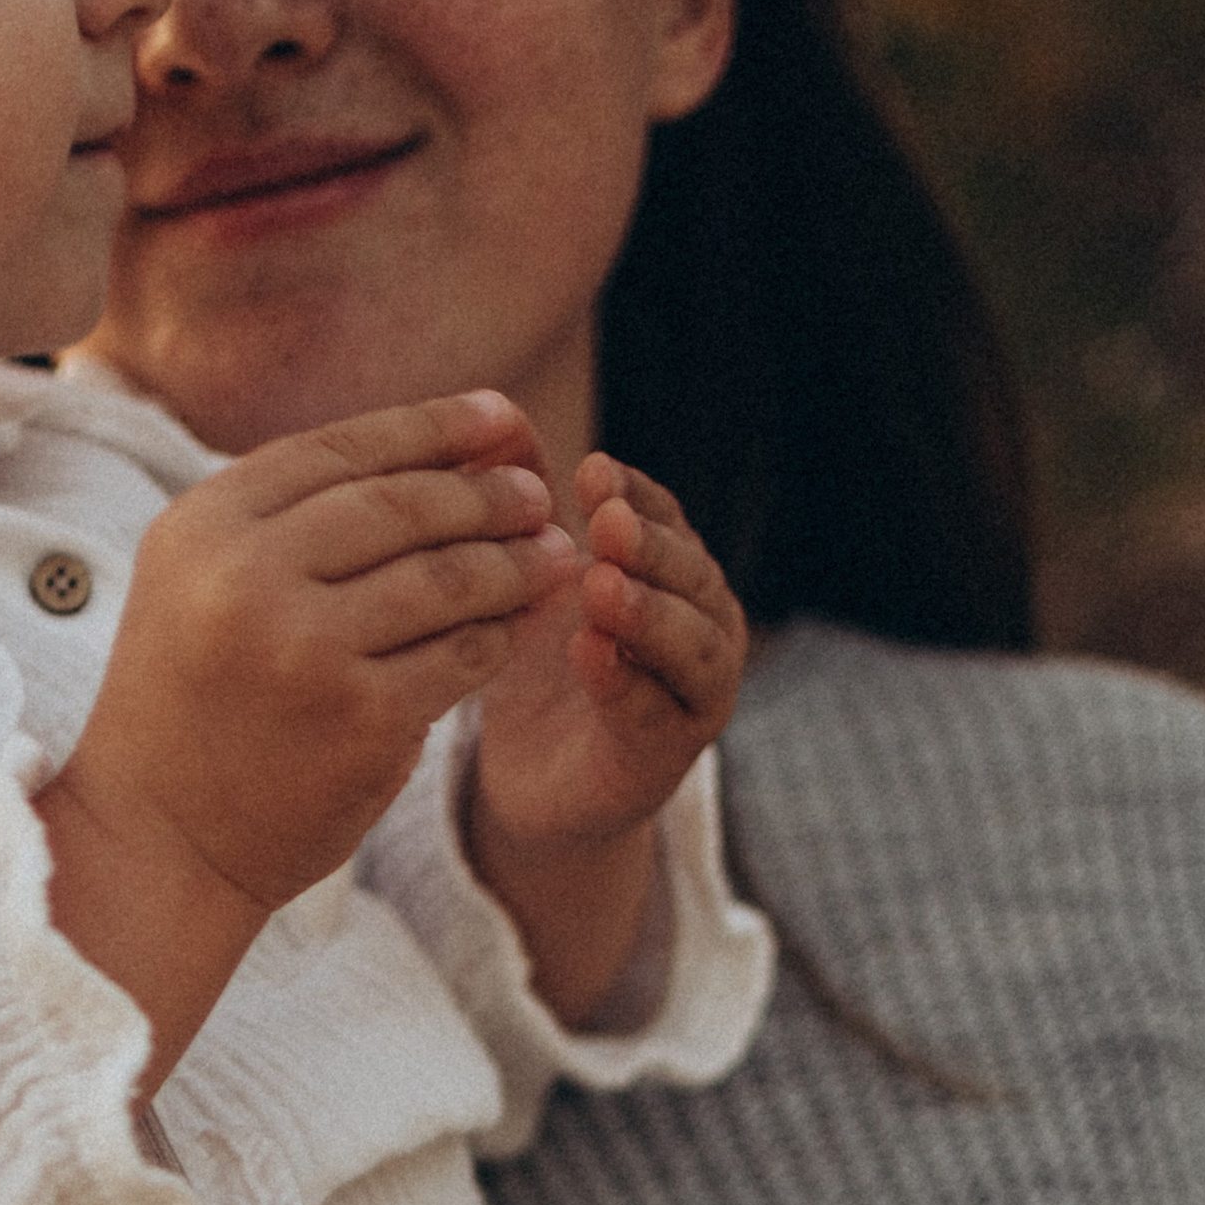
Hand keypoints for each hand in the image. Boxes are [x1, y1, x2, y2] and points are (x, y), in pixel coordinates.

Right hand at [37, 391, 569, 1090]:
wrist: (157, 842)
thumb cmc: (190, 707)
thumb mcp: (198, 584)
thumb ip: (285, 520)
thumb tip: (424, 450)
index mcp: (204, 527)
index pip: (340, 452)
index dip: (432, 426)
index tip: (499, 416)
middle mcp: (248, 577)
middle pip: (400, 505)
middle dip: (482, 493)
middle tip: (536, 494)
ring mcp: (307, 650)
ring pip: (443, 578)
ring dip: (511, 563)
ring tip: (550, 555)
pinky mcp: (362, 720)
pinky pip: (459, 657)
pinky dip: (499, 637)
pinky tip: (517, 628)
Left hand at [461, 458, 746, 1025]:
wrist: (532, 786)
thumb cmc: (537, 668)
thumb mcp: (530, 583)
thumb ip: (529, 514)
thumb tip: (502, 419)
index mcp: (675, 576)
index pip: (667, 522)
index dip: (635, 496)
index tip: (589, 472)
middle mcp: (703, 628)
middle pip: (693, 576)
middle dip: (651, 547)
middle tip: (605, 522)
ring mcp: (694, 696)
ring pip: (693, 645)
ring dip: (648, 612)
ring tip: (601, 587)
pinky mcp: (665, 758)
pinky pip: (656, 713)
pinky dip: (625, 682)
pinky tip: (588, 654)